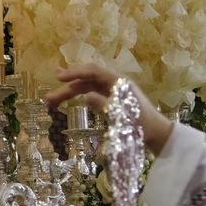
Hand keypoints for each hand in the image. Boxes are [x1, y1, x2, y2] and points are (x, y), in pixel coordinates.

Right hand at [45, 65, 174, 154]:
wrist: (157, 134)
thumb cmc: (142, 125)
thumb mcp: (123, 116)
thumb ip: (104, 105)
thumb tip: (86, 96)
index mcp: (118, 82)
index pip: (92, 71)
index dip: (74, 72)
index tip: (58, 78)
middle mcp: (114, 83)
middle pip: (86, 80)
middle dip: (66, 88)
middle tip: (48, 99)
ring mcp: (113, 91)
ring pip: (87, 87)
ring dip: (70, 93)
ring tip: (51, 102)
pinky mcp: (112, 100)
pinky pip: (92, 93)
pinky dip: (79, 95)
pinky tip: (70, 97)